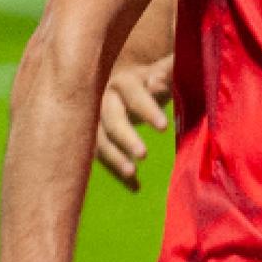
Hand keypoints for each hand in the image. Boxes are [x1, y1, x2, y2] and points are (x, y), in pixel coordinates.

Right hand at [95, 55, 171, 190]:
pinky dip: (117, 173)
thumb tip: (162, 82)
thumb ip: (168, 74)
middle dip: (126, 138)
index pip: (135, 96)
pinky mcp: (94, 139)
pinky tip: (135, 187)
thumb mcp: (161, 74)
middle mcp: (104, 100)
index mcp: (124, 82)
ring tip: (132, 173)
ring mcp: (95, 120)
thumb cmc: (151, 79)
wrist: (123, 85)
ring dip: (114, 158)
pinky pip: (102, 157)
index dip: (147, 110)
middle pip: (111, 120)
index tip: (164, 127)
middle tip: (144, 154)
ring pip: (100, 141)